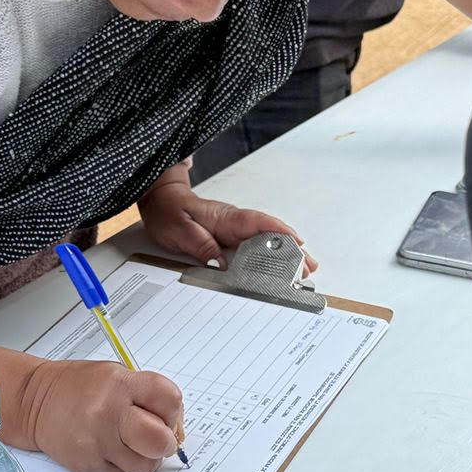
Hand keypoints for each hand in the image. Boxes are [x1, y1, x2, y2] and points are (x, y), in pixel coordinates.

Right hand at [24, 359, 182, 471]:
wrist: (35, 402)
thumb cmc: (80, 387)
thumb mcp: (117, 374)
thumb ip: (148, 396)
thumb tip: (176, 431)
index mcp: (120, 384)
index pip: (169, 399)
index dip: (173, 410)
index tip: (165, 413)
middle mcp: (108, 413)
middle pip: (160, 441)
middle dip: (165, 442)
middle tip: (157, 437)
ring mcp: (96, 443)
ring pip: (144, 465)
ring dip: (145, 457)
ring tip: (130, 442)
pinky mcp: (87, 466)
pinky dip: (122, 465)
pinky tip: (109, 448)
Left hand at [139, 179, 316, 274]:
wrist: (161, 200)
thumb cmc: (169, 211)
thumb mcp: (180, 230)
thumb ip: (201, 245)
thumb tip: (222, 264)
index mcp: (226, 218)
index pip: (259, 223)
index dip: (281, 233)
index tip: (298, 244)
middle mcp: (235, 222)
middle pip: (270, 235)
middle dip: (292, 250)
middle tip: (309, 267)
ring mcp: (235, 230)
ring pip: (265, 242)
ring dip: (285, 255)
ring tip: (304, 270)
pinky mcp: (230, 237)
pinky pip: (254, 246)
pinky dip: (270, 256)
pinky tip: (279, 267)